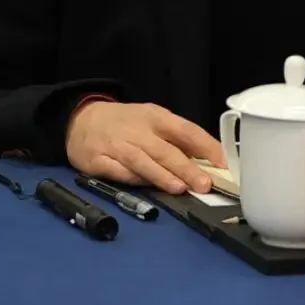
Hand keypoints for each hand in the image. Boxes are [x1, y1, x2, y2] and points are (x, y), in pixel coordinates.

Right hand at [66, 100, 225, 193]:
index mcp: (156, 117)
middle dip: (186, 167)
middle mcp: (138, 130)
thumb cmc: (126, 122)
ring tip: (180, 188)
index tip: (222, 162)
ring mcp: (117, 146)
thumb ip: (177, 139)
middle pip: (165, 149)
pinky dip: (132, 179)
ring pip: (143, 161)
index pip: (185, 130)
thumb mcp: (153, 120)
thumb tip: (208, 158)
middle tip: (204, 183)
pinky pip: (118, 171)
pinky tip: (145, 187)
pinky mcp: (98, 161)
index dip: (205, 145)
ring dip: (162, 175)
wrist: (82, 119)